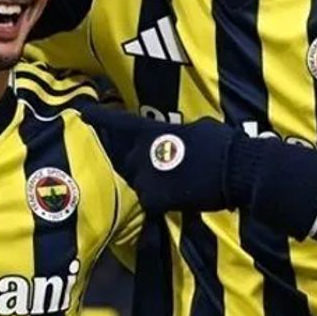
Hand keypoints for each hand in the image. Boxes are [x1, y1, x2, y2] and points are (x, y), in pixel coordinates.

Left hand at [82, 108, 236, 213]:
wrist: (235, 168)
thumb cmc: (221, 143)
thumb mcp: (197, 128)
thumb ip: (177, 135)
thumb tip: (178, 140)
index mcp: (152, 132)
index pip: (119, 122)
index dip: (99, 116)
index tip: (81, 112)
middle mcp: (142, 153)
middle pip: (129, 160)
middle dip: (140, 164)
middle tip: (164, 170)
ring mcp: (146, 177)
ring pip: (139, 183)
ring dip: (152, 185)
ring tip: (176, 186)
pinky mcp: (155, 199)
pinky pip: (150, 203)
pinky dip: (161, 203)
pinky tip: (179, 201)